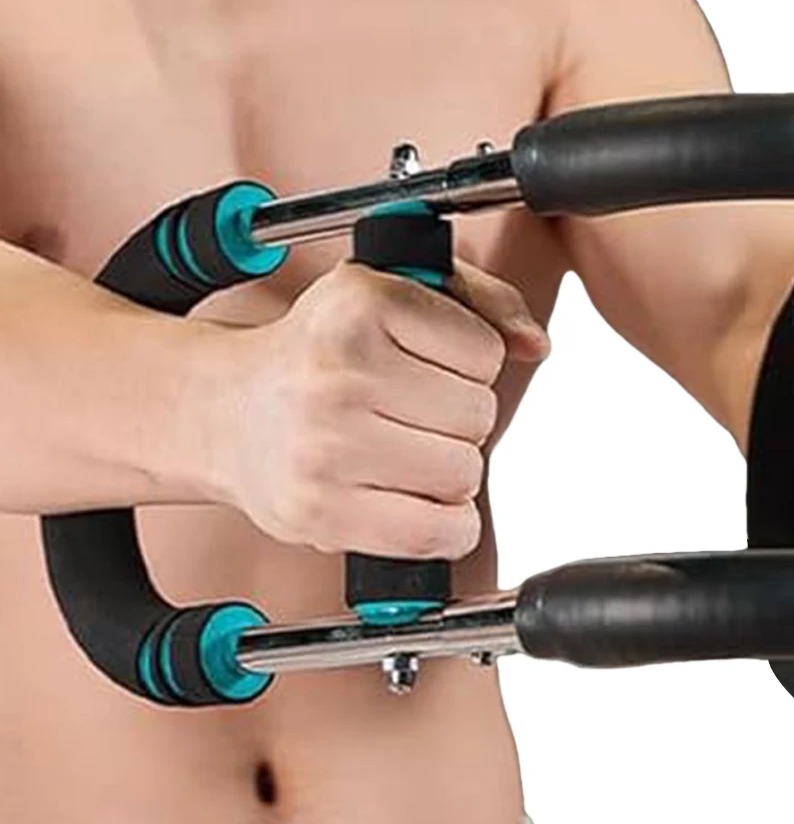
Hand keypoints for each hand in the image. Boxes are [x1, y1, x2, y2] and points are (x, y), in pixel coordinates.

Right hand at [212, 259, 549, 558]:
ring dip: (446, 469)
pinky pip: (439, 532)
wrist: (229, 413)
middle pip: (479, 415)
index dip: (468, 363)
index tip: (427, 365)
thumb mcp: (389, 291)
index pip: (487, 351)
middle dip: (456, 418)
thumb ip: (480, 300)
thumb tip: (535, 344)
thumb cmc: (318, 352)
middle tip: (405, 411)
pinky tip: (413, 498)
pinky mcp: (320, 512)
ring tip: (397, 449)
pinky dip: (446, 525)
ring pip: (464, 473)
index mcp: (359, 302)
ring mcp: (325, 445)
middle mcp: (338, 371)